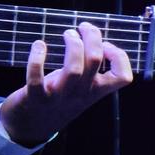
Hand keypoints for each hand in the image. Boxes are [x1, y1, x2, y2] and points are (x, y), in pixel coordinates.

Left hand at [0, 21, 133, 147]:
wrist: (32, 127)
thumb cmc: (59, 99)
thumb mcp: (81, 87)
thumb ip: (90, 70)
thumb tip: (96, 39)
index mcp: (95, 91)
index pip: (122, 78)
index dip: (119, 56)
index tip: (106, 45)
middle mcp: (80, 94)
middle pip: (94, 61)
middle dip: (92, 37)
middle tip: (83, 27)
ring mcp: (58, 97)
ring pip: (73, 69)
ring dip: (71, 45)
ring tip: (68, 34)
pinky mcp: (35, 98)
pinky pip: (36, 79)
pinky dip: (36, 60)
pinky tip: (38, 45)